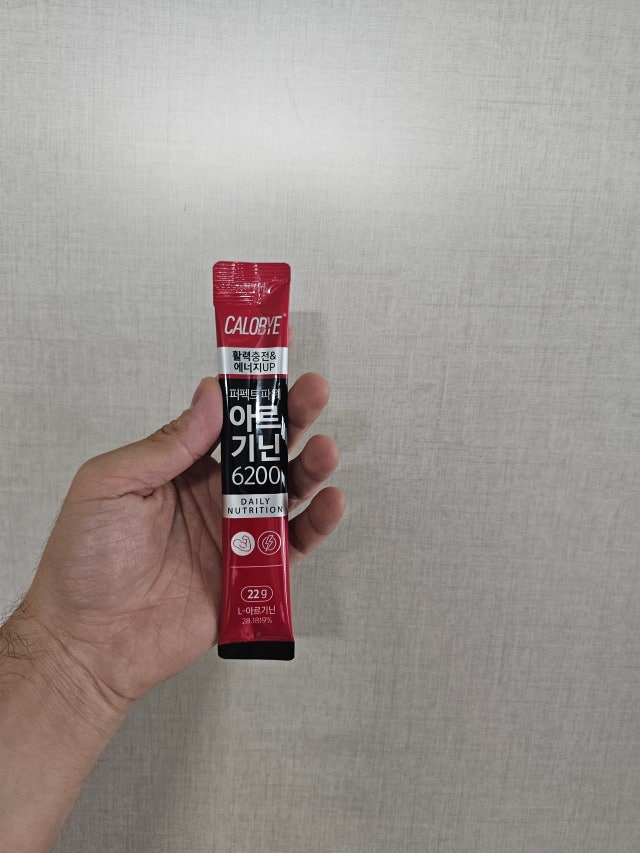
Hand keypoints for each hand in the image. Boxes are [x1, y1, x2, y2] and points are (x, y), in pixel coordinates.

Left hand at [26, 373, 344, 711]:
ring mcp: (234, 534)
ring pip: (284, 492)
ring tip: (324, 449)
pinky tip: (328, 502)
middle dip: (291, 419)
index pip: (224, 420)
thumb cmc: (85, 560)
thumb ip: (167, 444)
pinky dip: (314, 524)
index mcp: (180, 468)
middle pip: (263, 450)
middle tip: (314, 392)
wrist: (88, 640)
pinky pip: (292, 545)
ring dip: (309, 467)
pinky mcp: (250, 574)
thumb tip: (209, 397)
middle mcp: (213, 496)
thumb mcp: (112, 484)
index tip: (271, 370)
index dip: (249, 394)